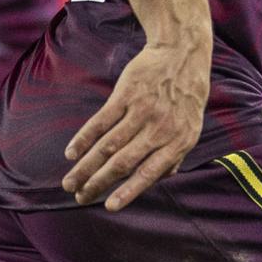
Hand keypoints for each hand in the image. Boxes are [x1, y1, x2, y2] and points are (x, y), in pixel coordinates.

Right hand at [63, 34, 208, 209]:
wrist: (181, 54)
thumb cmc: (186, 95)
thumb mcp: (191, 127)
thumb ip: (177, 153)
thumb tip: (164, 177)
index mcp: (177, 142)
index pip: (149, 173)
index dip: (128, 191)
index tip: (109, 206)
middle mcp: (159, 129)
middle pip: (122, 162)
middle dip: (98, 183)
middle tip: (80, 197)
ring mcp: (141, 111)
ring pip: (107, 145)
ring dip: (86, 166)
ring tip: (70, 182)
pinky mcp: (126, 94)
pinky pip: (100, 121)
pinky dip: (83, 139)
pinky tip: (71, 153)